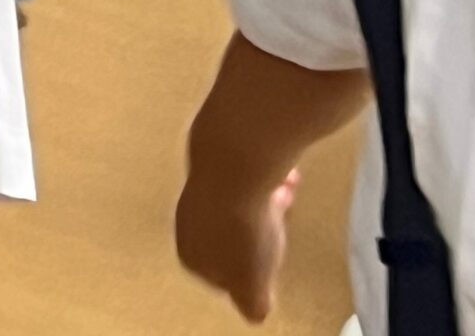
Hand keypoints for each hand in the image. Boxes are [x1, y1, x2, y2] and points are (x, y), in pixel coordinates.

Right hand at [174, 166, 295, 322]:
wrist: (233, 166)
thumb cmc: (240, 230)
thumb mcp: (253, 287)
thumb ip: (253, 305)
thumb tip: (255, 311)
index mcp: (190, 256)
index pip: (223, 276)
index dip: (251, 272)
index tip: (271, 263)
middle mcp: (187, 222)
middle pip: (232, 238)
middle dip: (261, 235)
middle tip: (282, 229)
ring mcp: (196, 191)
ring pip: (238, 207)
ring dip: (266, 206)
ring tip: (287, 195)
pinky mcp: (211, 163)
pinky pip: (241, 180)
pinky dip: (262, 183)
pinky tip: (282, 178)